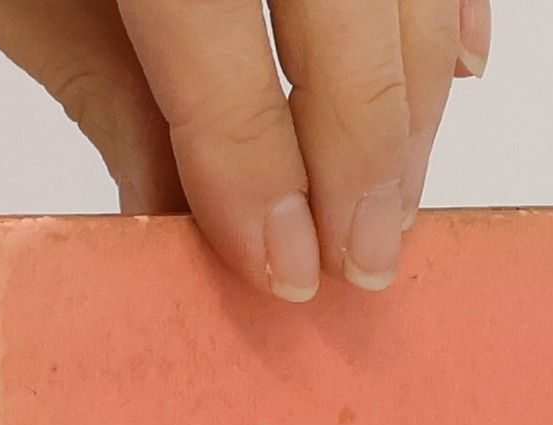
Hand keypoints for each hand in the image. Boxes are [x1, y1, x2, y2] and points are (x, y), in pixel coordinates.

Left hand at [0, 0, 492, 301]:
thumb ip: (98, 80)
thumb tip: (185, 224)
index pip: (217, 40)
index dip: (261, 166)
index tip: (285, 270)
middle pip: (344, 3)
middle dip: (365, 147)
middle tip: (363, 260)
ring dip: (416, 90)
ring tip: (394, 195)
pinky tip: (454, 67)